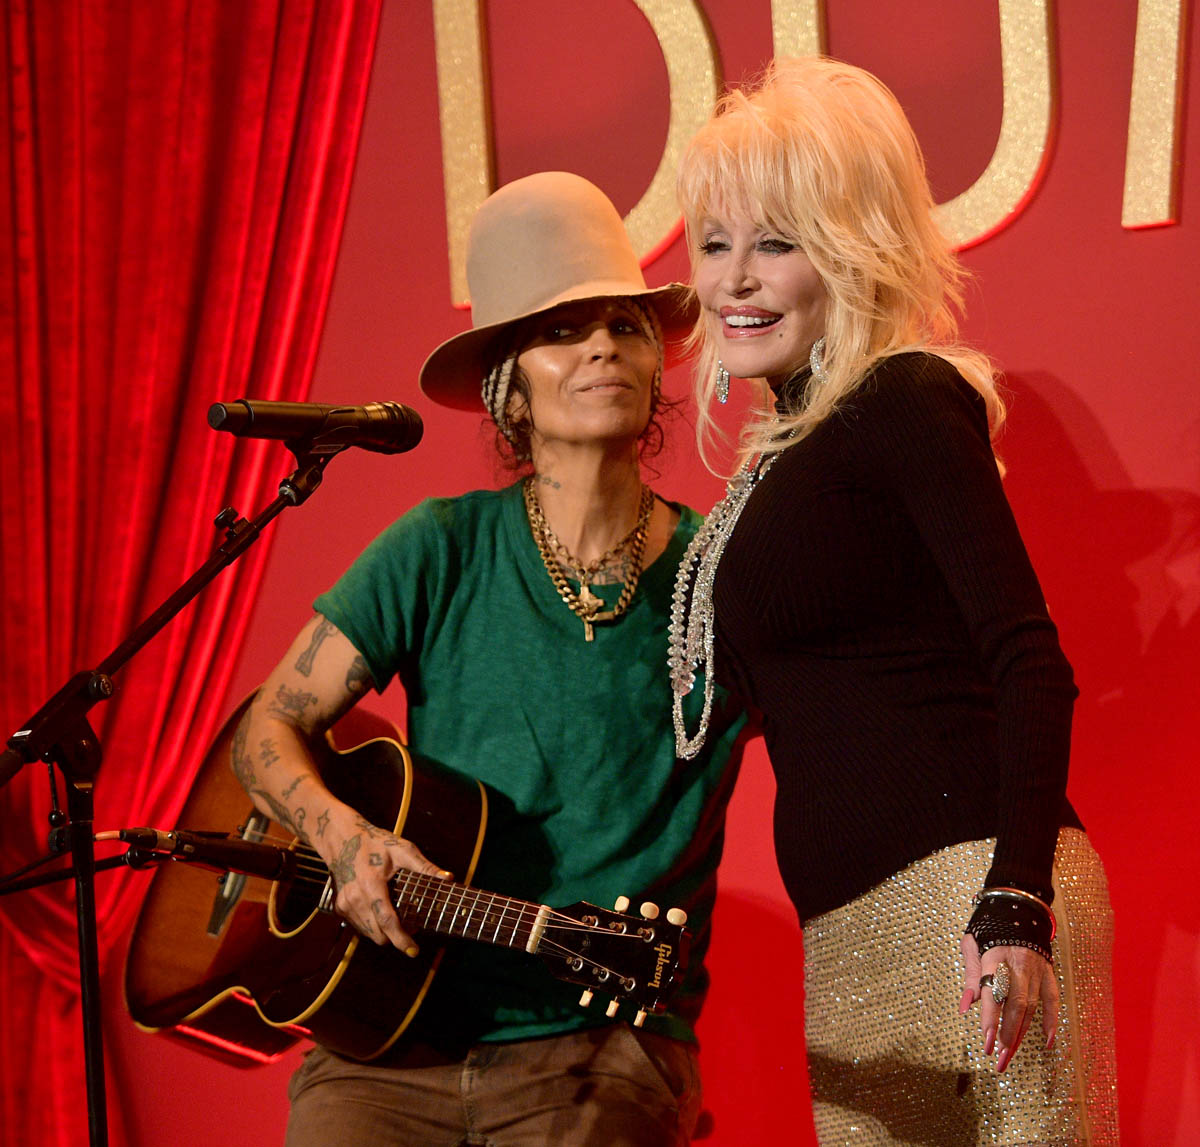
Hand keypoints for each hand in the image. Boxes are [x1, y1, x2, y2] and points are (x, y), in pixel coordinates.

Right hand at [324, 810, 450, 954]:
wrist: (343, 839)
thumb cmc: (376, 842)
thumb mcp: (403, 849)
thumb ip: (424, 867)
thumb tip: (448, 878)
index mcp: (371, 884)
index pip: (386, 920)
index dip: (401, 939)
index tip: (414, 951)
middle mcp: (355, 898)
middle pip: (378, 934)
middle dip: (396, 936)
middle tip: (413, 923)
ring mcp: (345, 904)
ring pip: (369, 934)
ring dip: (384, 932)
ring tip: (398, 914)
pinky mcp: (340, 908)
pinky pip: (360, 927)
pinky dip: (373, 926)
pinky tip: (382, 909)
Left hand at [959, 933, 1058, 1071]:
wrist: (1018, 908)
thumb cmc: (988, 928)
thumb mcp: (971, 944)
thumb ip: (970, 976)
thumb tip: (964, 1007)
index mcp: (994, 956)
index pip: (992, 992)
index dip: (990, 1018)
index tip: (986, 1042)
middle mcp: (1017, 964)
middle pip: (1015, 1004)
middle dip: (1007, 1033)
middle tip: (999, 1058)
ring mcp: (1036, 969)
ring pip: (1032, 1006)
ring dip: (1021, 1032)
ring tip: (1009, 1054)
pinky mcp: (1048, 972)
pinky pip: (1053, 1000)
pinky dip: (1051, 1021)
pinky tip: (1046, 1041)